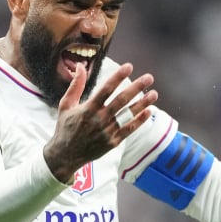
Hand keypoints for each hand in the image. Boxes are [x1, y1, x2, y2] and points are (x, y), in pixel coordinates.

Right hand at [43, 61, 158, 182]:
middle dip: (136, 88)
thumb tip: (80, 66)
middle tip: (149, 77)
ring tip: (154, 94)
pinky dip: (139, 121)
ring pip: (128, 115)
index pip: (106, 89)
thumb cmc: (65, 127)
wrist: (66, 155)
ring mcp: (107, 132)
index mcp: (88, 109)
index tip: (128, 66)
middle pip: (121, 101)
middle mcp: (99, 120)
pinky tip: (148, 111)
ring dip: (142, 104)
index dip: (118, 77)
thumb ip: (75, 85)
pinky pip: (129, 130)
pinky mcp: (112, 142)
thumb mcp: (66, 105)